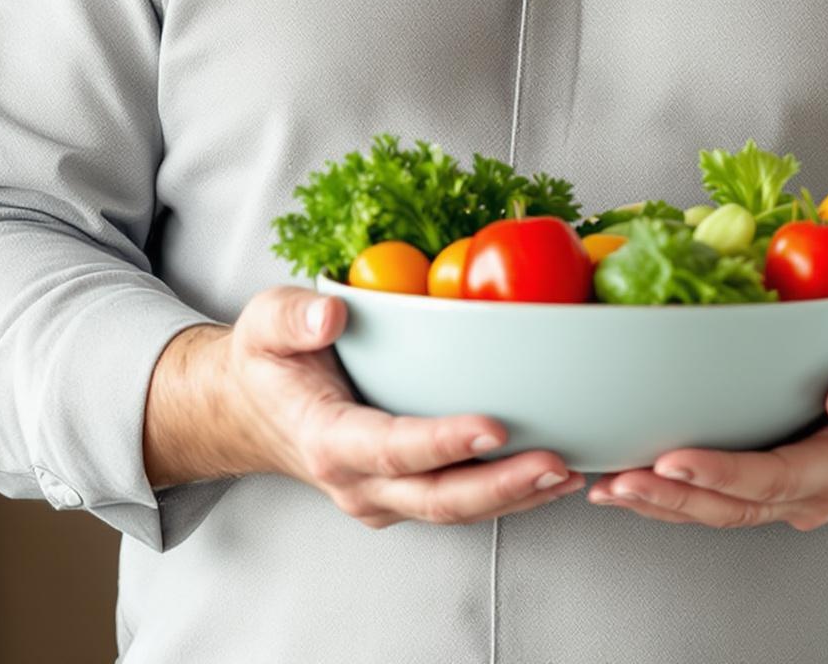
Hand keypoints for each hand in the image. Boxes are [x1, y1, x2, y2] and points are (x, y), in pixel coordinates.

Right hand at [226, 285, 586, 528]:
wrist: (254, 412)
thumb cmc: (267, 364)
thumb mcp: (264, 323)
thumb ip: (293, 318)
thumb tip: (332, 316)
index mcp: (326, 440)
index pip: (391, 448)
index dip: (444, 442)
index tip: (494, 426)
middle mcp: (358, 483)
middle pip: (439, 498)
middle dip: (503, 486)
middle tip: (558, 462)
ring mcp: (384, 497)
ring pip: (457, 510)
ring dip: (517, 496)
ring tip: (572, 471)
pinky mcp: (405, 495)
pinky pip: (460, 503)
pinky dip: (508, 494)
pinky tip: (550, 474)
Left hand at [585, 300, 827, 529]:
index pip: (777, 477)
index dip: (722, 474)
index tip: (674, 461)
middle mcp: (815, 488)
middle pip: (736, 506)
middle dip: (674, 497)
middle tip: (618, 480)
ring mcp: (793, 490)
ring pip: (722, 510)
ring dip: (664, 503)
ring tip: (608, 486)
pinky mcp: (775, 478)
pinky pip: (723, 497)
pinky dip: (676, 495)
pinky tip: (633, 481)